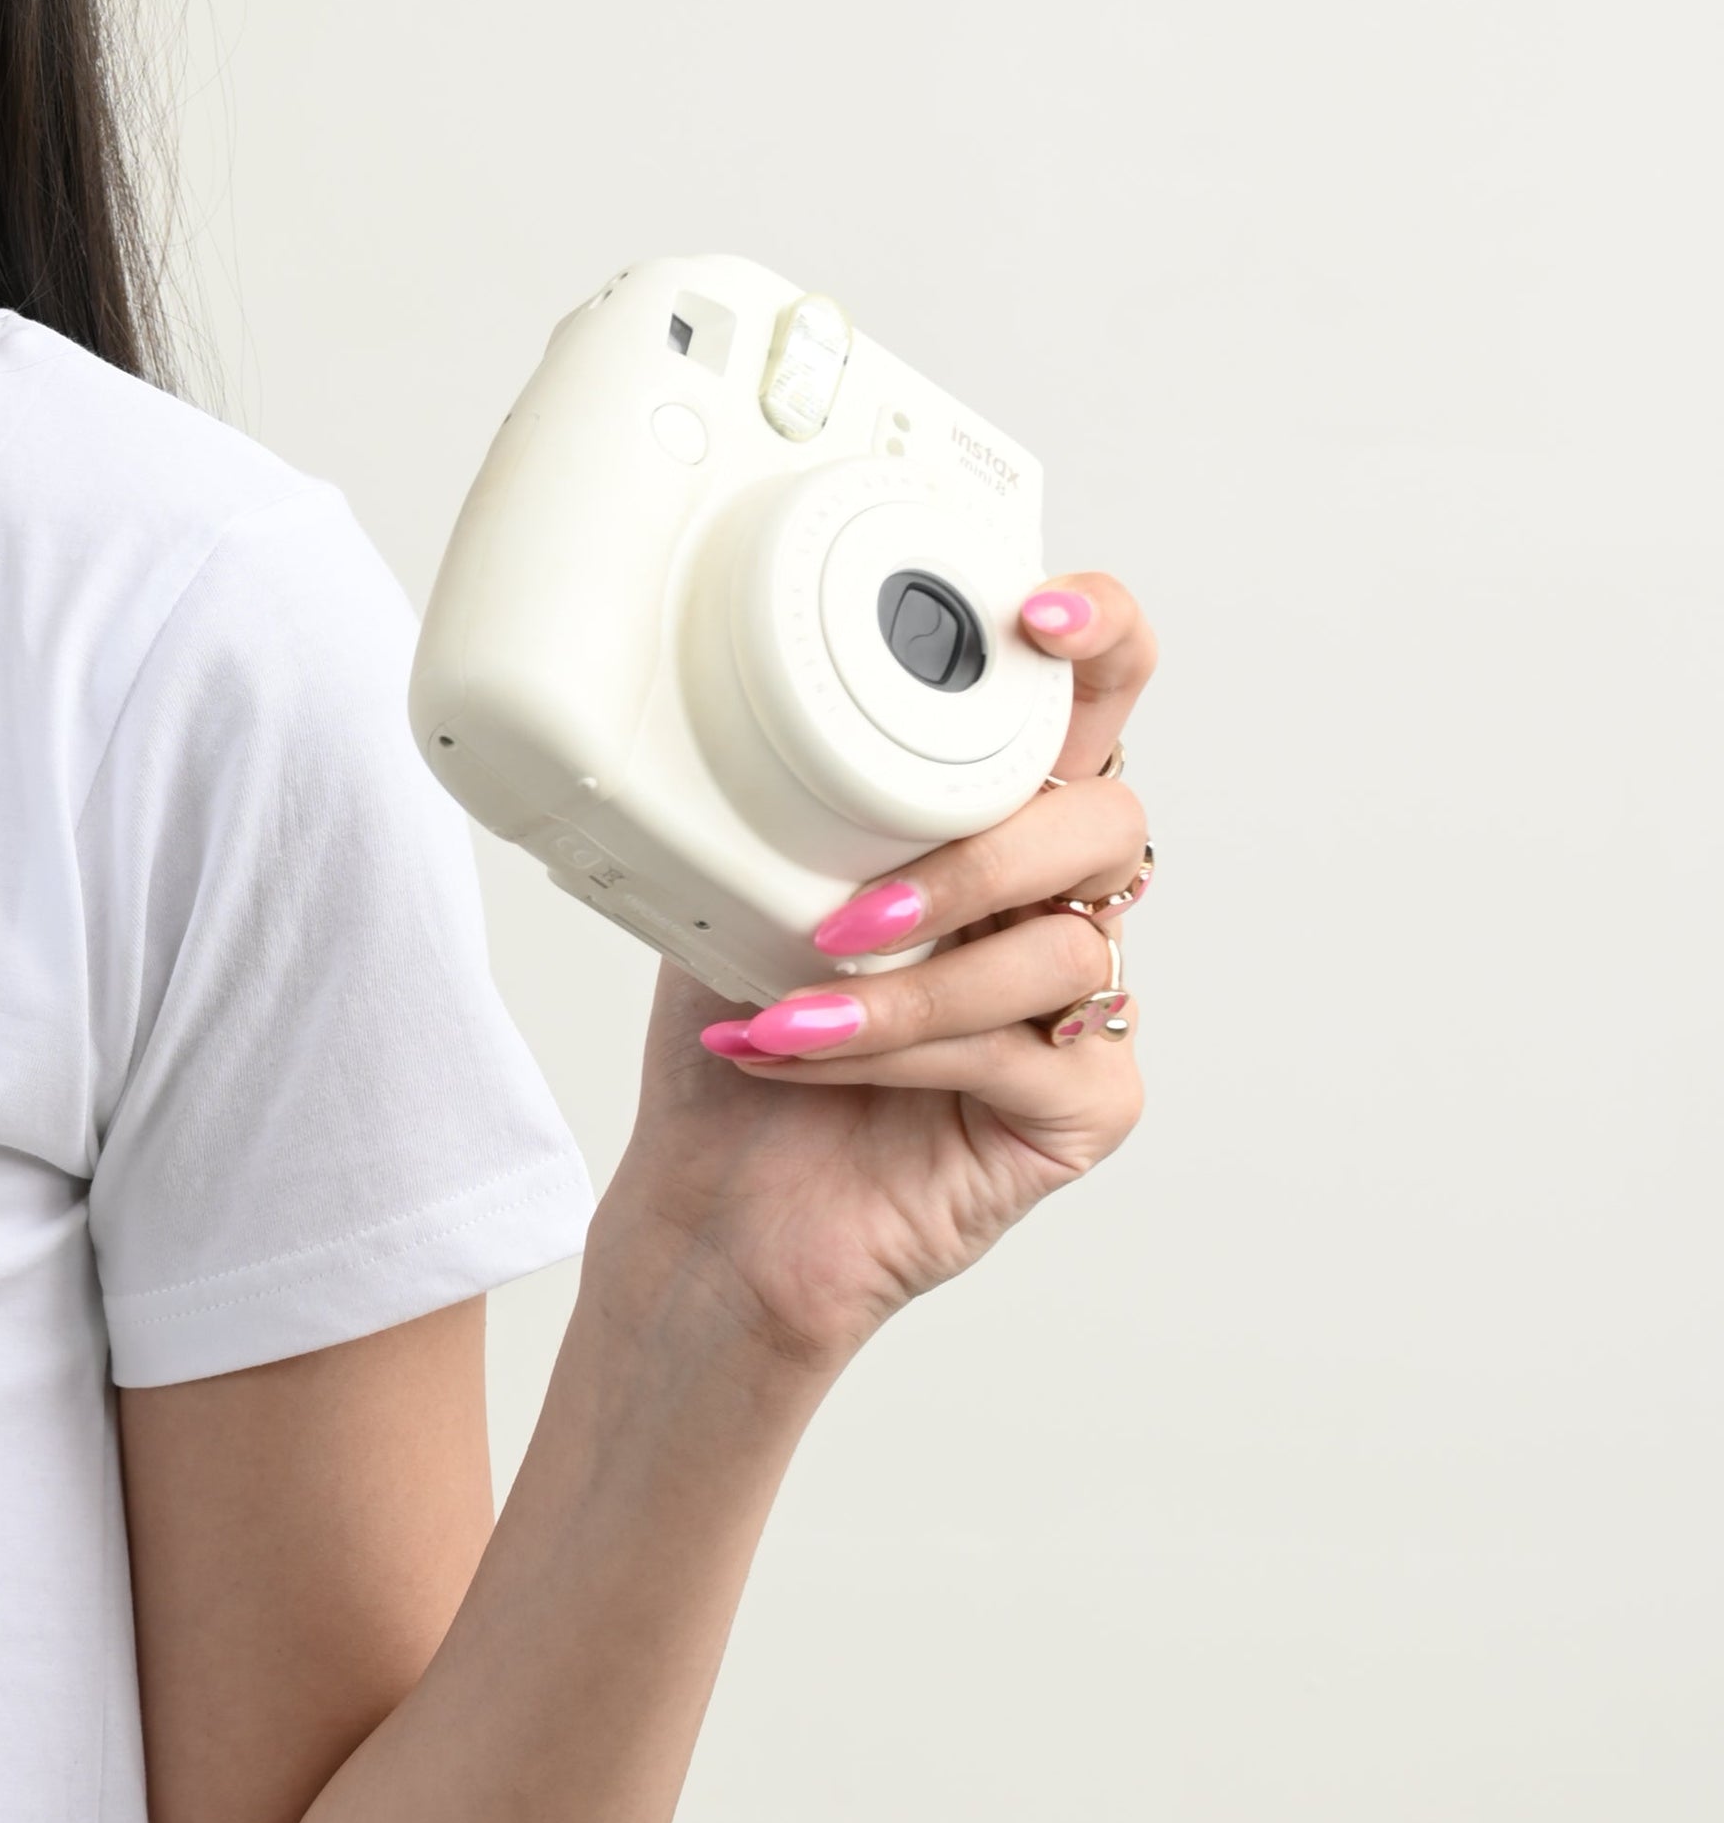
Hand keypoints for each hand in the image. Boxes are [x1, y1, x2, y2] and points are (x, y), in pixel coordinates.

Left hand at [595, 572, 1156, 1376]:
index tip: (1032, 616)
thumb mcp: (736, 887)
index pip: (1093, 695)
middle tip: (853, 915)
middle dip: (980, 858)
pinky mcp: (1085, 1105)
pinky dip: (904, 1053)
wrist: (716, 1206)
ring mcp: (1083, 1002)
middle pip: (1107, 821)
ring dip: (908, 986)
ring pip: (1058, 950)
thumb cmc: (741, 1038)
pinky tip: (806, 1059)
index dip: (1096, 636)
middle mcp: (1056, 897)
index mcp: (994, 815)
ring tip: (789, 1009)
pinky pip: (1027, 1052)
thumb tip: (723, 701)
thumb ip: (776, 794)